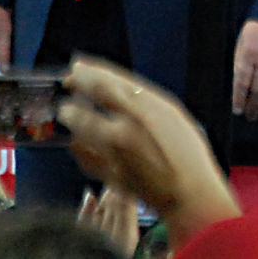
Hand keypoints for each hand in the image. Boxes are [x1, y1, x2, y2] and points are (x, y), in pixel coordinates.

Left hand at [58, 57, 241, 247]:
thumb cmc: (186, 152)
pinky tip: (76, 142)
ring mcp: (114, 155)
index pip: (105, 83)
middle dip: (73, 96)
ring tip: (68, 111)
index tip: (76, 66)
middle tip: (68, 86)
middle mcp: (125, 129)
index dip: (87, 72)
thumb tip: (117, 89)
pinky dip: (77, 147)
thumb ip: (143, 100)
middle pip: (85, 106)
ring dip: (72, 118)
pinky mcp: (108, 175)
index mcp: (144, 110)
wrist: (189, 192)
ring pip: (79, 131)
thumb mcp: (171, 114)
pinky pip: (84, 157)